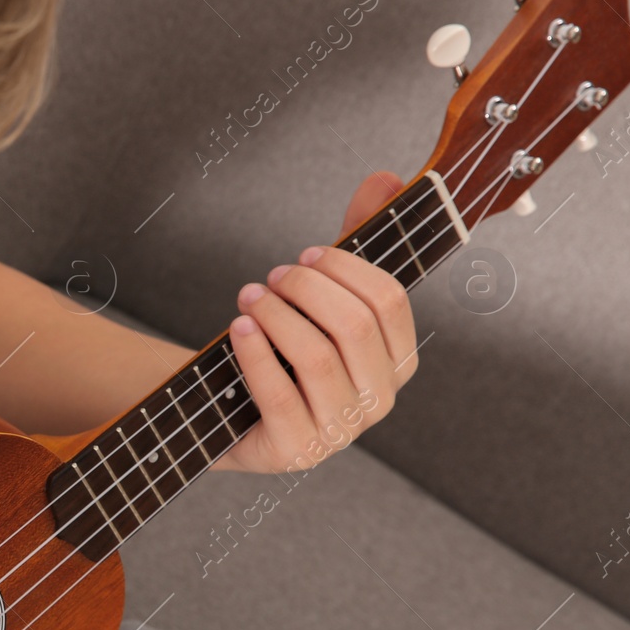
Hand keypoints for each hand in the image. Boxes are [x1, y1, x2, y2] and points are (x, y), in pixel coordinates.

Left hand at [216, 171, 418, 474]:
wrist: (231, 414)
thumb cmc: (284, 350)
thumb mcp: (318, 299)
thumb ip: (352, 242)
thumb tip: (384, 177)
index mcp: (398, 362)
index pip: (388, 301)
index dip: (343, 268)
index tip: (304, 254)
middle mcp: (378, 401)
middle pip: (353, 325)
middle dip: (306, 288)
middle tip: (270, 277)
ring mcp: (339, 432)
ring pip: (316, 357)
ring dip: (277, 315)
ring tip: (248, 297)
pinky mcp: (295, 451)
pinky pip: (278, 394)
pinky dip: (255, 353)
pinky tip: (239, 327)